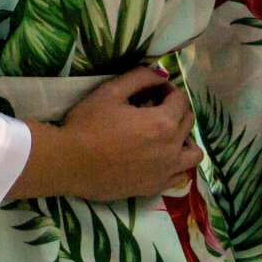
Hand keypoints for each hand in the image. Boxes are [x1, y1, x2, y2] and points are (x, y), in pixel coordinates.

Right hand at [18, 67, 200, 201]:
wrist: (68, 163)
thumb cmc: (87, 125)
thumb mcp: (109, 92)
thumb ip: (139, 78)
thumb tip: (161, 74)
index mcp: (163, 122)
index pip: (180, 99)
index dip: (167, 89)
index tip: (153, 89)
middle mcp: (172, 148)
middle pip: (188, 122)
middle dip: (175, 109)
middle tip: (153, 107)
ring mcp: (166, 171)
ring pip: (193, 153)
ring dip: (184, 139)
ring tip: (164, 135)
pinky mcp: (155, 187)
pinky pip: (180, 176)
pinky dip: (176, 164)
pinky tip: (159, 158)